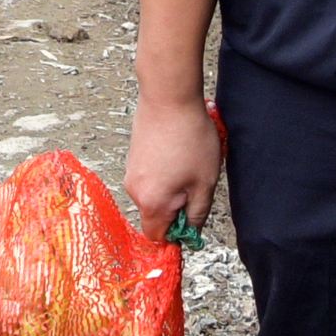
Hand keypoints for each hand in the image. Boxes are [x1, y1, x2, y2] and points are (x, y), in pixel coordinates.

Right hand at [124, 88, 227, 244]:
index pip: (158, 236)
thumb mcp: (204, 182)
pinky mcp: (133, 157)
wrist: (169, 98)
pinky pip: (149, 177)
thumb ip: (197, 213)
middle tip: (196, 185)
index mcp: (152, 203)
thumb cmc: (190, 139)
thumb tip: (191, 231)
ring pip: (153, 194)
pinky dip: (163, 173)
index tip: (192, 222)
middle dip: (176, 207)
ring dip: (171, 188)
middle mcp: (134, 191)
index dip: (177, 235)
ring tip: (188, 164)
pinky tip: (178, 153)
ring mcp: (131, 172)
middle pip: (155, 215)